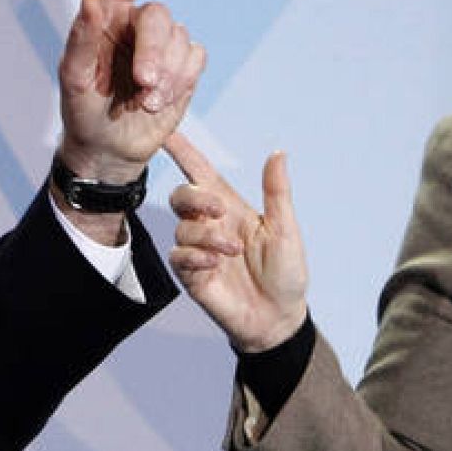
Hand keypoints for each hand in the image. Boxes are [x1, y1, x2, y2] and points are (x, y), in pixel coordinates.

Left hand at [56, 0, 204, 183]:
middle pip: (161, 17)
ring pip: (182, 42)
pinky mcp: (184, 67)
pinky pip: (195, 60)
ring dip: (167, 76)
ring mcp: (164, 45)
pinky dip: (181, 82)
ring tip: (145, 103)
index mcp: (109, 14)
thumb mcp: (73, 78)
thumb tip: (90, 0)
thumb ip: (81, 38)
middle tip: (144, 85)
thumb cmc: (82, 110)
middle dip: (155, 52)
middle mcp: (139, 24)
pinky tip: (159, 102)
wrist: (108, 148)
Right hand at [166, 132, 307, 352]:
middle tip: (219, 210)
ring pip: (182, 228)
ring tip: (233, 251)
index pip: (199, 172)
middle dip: (195, 197)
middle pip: (182, 196)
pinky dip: (195, 256)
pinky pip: (179, 256)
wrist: (279, 318)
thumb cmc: (285, 272)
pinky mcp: (193, 275)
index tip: (166, 132)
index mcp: (230, 208)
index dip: (183, 151)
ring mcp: (199, 250)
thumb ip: (276, 192)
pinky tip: (214, 264)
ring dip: (206, 235)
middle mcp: (210, 225)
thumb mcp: (285, 229)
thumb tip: (278, 153)